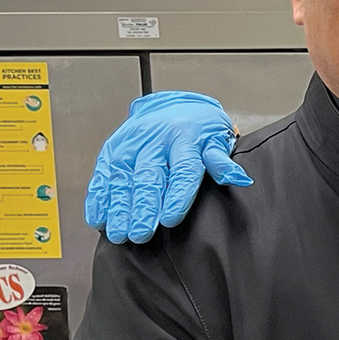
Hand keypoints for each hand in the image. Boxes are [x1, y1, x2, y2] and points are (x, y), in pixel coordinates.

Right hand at [84, 91, 248, 243]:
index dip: (176, 196)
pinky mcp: (112, 149)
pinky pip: (102, 174)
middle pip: (148, 176)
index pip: (183, 170)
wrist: (172, 105)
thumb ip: (222, 162)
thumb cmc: (198, 130)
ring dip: (118, 208)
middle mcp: (155, 140)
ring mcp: (130, 144)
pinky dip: (98, 197)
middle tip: (140, 234)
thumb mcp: (217, 140)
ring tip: (118, 234)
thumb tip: (240, 178)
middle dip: (142, 207)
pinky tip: (98, 218)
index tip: (170, 220)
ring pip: (121, 177)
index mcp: (185, 138)